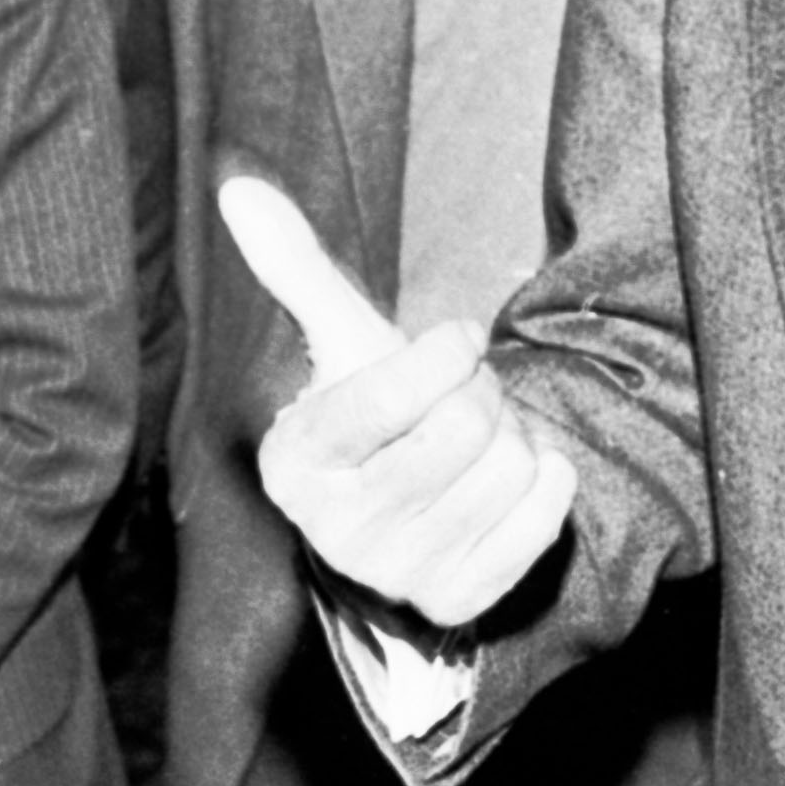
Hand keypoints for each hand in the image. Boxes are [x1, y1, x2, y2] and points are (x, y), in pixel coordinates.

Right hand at [224, 177, 577, 629]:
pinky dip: (546, 475)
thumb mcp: (337, 340)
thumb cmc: (373, 410)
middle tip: (461, 399)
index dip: (445, 352)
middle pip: (464, 426)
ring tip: (477, 441)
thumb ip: (293, 265)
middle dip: (481, 391)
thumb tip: (238, 185)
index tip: (458, 339)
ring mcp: (398, 575)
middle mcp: (337, 532)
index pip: (391, 393)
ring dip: (514, 432)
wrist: (407, 513)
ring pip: (511, 463)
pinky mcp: (460, 600)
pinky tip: (508, 477)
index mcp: (295, 463)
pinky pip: (547, 508)